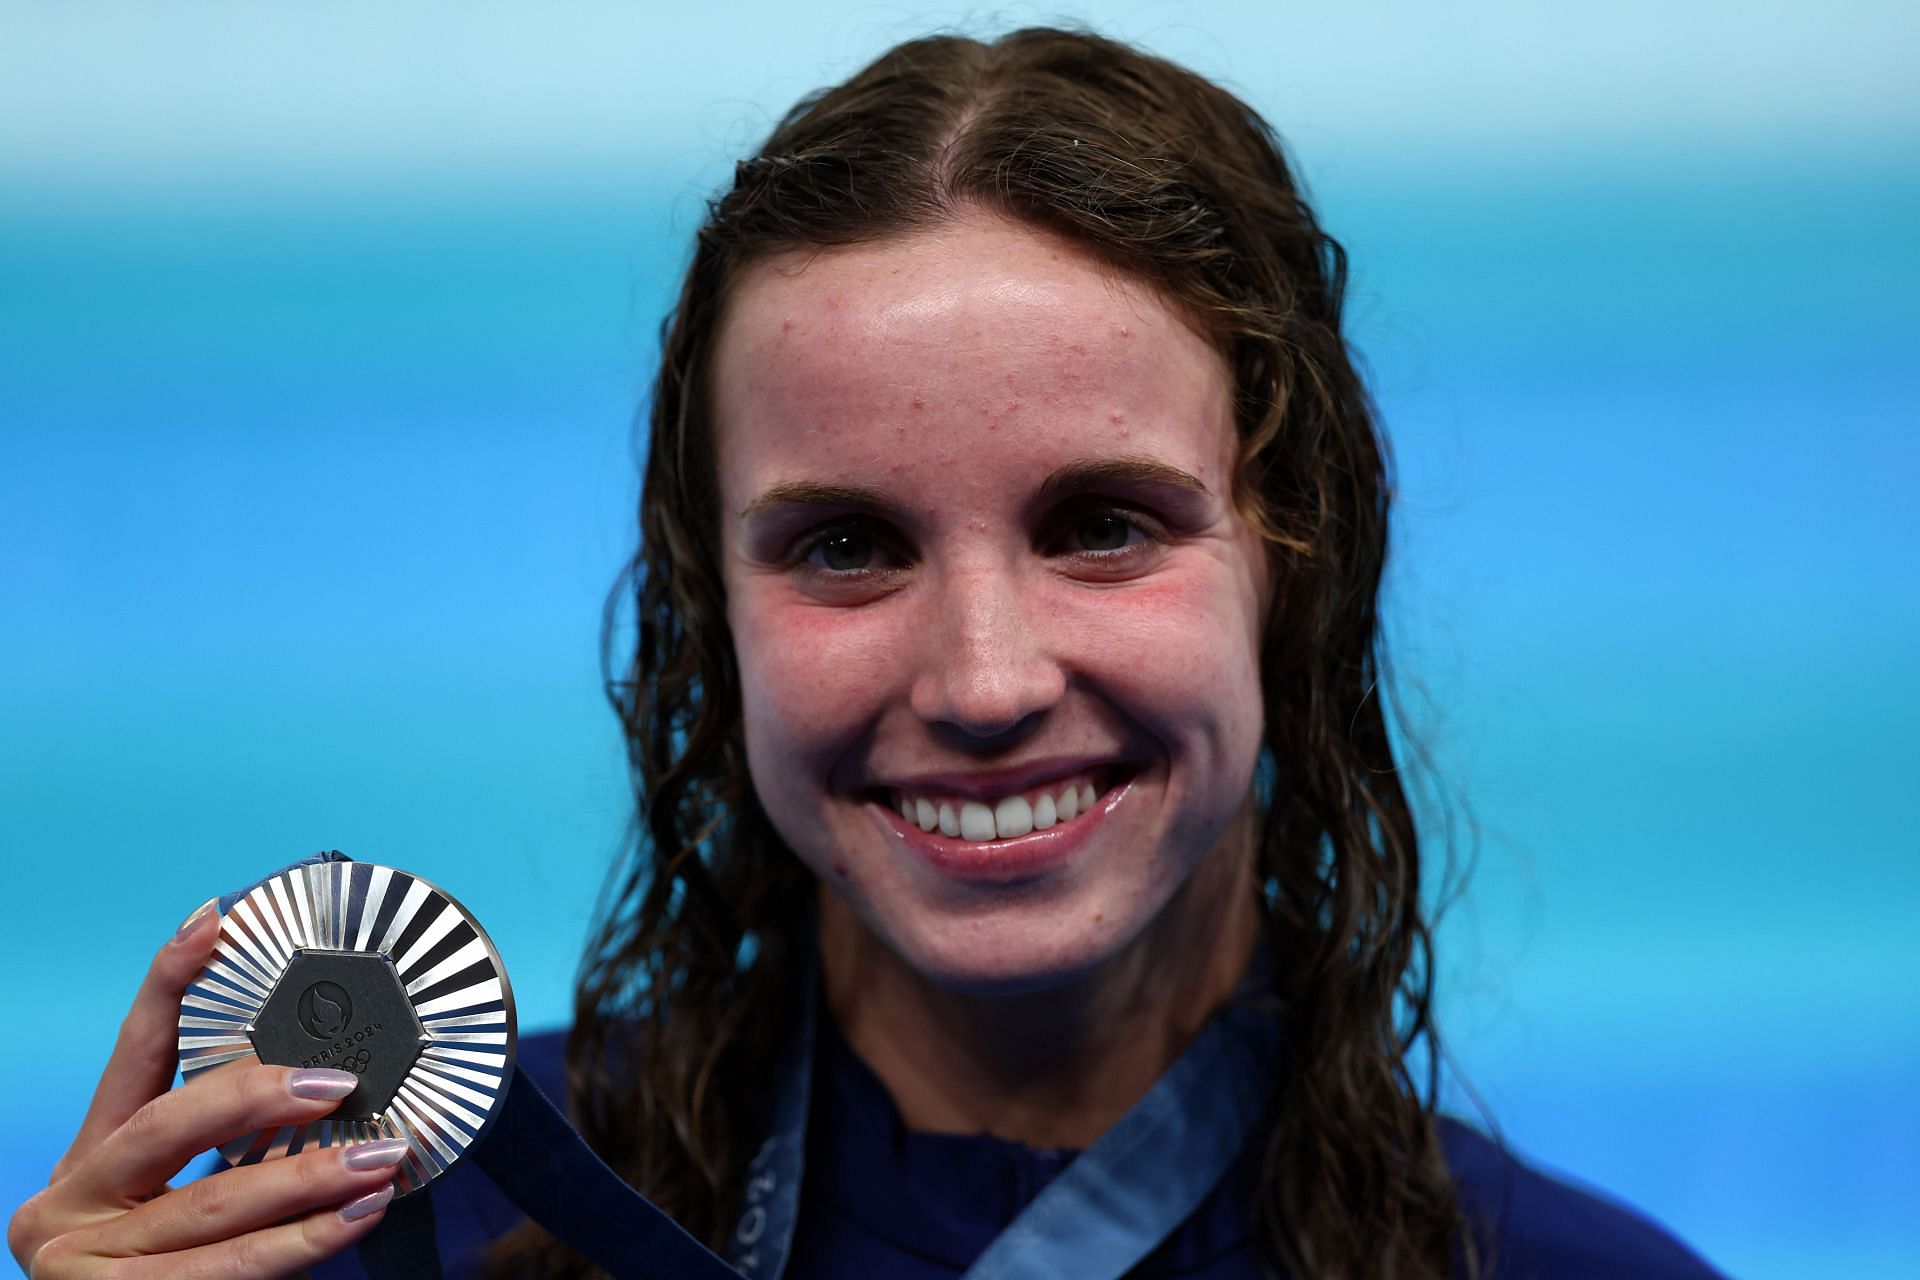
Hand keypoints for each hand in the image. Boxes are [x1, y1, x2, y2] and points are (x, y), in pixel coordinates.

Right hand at [9, 901, 408, 1277]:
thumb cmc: (164, 1271)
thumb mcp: (170, 1205)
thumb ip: (225, 1152)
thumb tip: (329, 1087)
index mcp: (86, 1162)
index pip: (132, 1055)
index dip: (170, 985)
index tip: (215, 921)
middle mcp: (69, 1205)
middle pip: (169, 1126)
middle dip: (259, 1098)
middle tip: (341, 1084)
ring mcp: (84, 1263)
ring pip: (213, 1205)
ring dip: (310, 1178)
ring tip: (381, 1157)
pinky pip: (230, 1270)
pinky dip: (305, 1243)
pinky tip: (357, 1218)